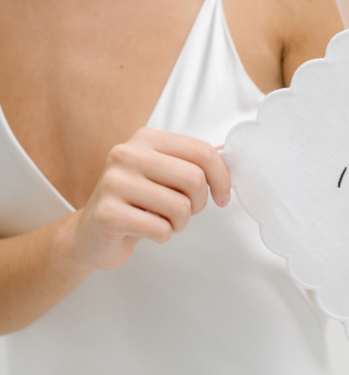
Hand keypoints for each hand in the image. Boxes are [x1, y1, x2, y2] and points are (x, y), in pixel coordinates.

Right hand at [66, 128, 230, 271]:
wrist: (92, 233)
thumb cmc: (136, 202)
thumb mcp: (165, 174)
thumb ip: (195, 162)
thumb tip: (230, 153)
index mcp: (147, 139)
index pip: (202, 152)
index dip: (222, 178)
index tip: (222, 197)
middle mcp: (127, 154)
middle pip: (194, 179)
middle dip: (199, 204)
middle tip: (185, 211)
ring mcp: (114, 182)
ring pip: (180, 208)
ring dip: (180, 223)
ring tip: (162, 220)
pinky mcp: (107, 213)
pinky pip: (161, 230)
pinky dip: (163, 236)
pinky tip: (146, 230)